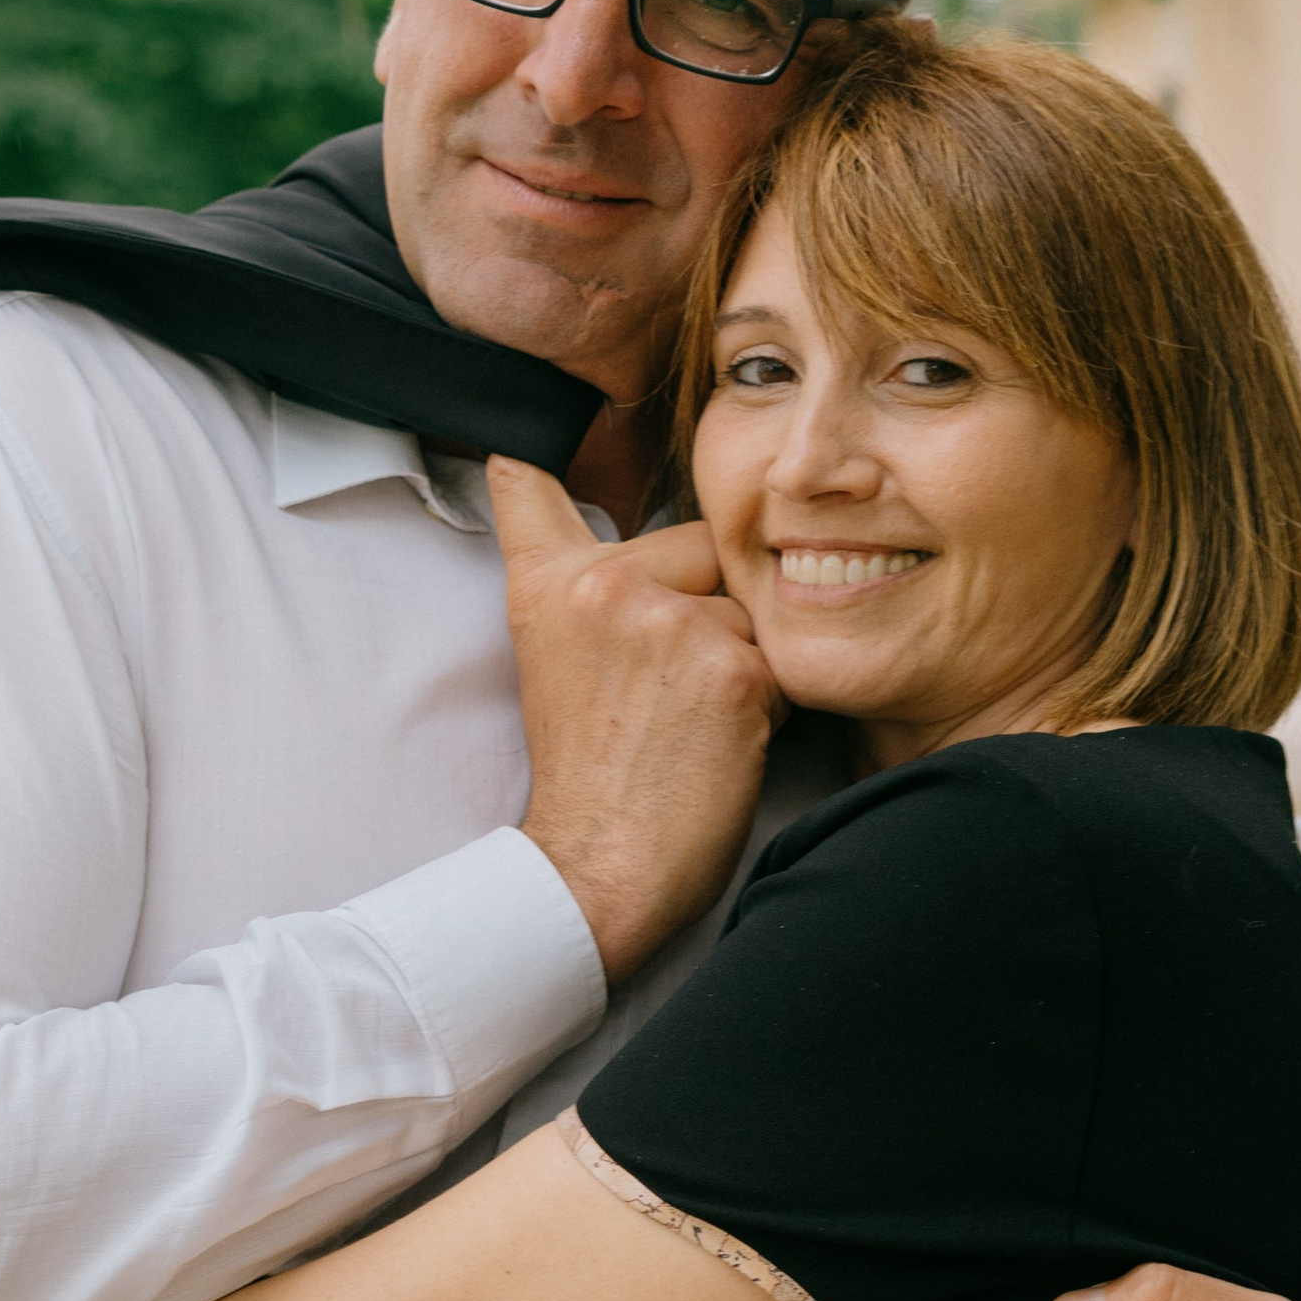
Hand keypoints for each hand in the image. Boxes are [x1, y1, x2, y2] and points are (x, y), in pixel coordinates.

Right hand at [489, 455, 783, 983]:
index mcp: (550, 585)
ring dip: (742, 657)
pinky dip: (768, 704)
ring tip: (691, 722)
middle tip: (661, 691)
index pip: (528, 490)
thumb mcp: (553, 663)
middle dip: (705, 605)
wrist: (598, 868)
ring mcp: (670, 623)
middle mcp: (604, 587)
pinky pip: (780, 658)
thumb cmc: (589, 778)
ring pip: (748, 605)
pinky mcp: (731, 667)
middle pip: (701, 546)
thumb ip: (581, 593)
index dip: (531, 459)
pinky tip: (722, 744)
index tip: (520, 432)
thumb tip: (610, 537)